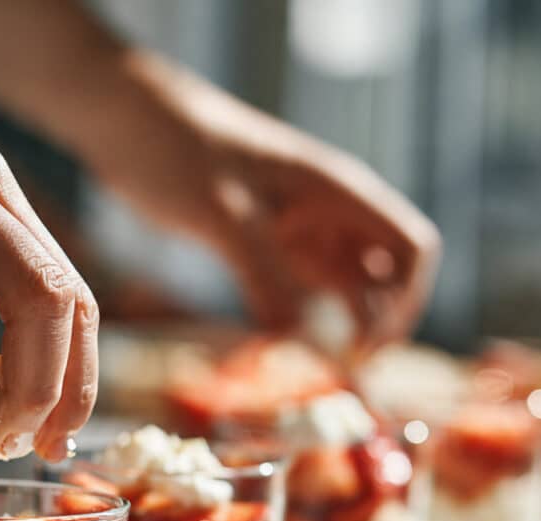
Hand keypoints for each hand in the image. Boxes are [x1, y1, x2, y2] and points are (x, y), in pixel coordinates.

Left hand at [85, 54, 439, 352]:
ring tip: (312, 374)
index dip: (404, 303)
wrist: (129, 124)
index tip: (367, 349)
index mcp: (337, 193)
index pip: (411, 249)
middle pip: (384, 277)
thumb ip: (265, 273)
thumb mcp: (224, 214)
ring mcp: (297, 228)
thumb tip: (299, 341)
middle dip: (373, 325)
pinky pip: (297, 289)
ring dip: (336, 329)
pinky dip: (296, 321)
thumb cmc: (178, 151)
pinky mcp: (263, 243)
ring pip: (342, 287)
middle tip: (339, 377)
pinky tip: (274, 350)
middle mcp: (327, 212)